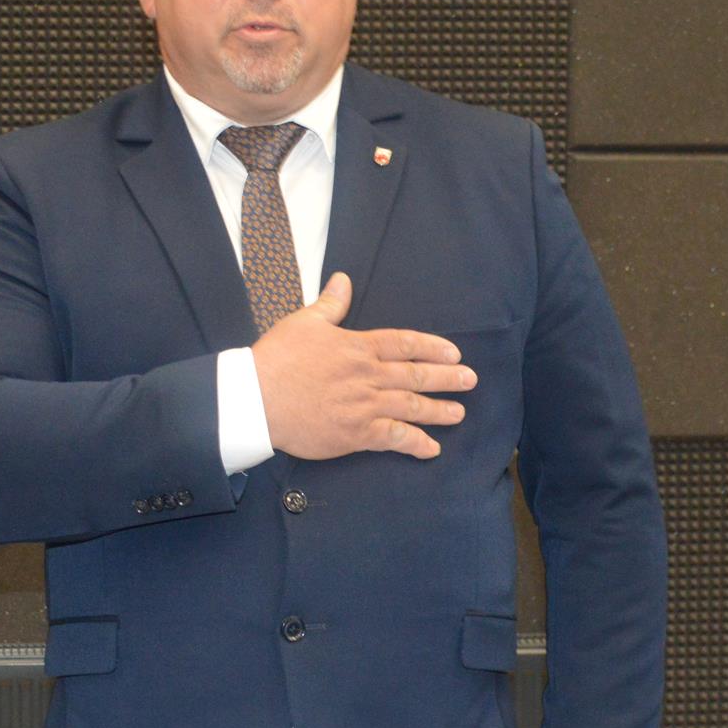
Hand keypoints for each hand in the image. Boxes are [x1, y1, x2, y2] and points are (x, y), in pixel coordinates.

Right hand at [252, 273, 476, 459]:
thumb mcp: (304, 322)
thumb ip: (330, 304)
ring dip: (438, 411)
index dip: (433, 348)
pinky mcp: (355, 434)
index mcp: (359, 347)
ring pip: (411, 407)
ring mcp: (365, 406)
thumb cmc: (277, 358)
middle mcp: (368, 376)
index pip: (406, 344)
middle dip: (447, 378)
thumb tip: (343, 279)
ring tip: (459, 413)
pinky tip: (431, 448)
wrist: (256, 399)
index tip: (454, 353)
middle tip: (470, 380)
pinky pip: (394, 439)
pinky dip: (415, 444)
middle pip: (416, 376)